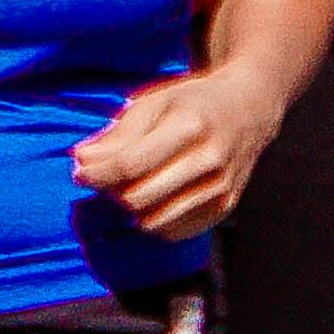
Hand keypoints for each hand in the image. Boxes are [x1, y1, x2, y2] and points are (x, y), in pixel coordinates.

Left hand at [73, 69, 285, 237]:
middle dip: (113, 191)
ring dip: (134, 209)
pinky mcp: (225, 206)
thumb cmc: (194, 103)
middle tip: (112, 176)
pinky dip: (156, 219)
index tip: (81, 171)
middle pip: (138, 197)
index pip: (130, 165)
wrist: (251, 107)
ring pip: (154, 221)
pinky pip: (173, 231)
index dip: (96, 173)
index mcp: (192, 125)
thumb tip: (82, 162)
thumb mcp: (154, 103)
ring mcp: (222, 186)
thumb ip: (117, 135)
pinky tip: (158, 197)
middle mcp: (212, 158)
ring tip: (136, 185)